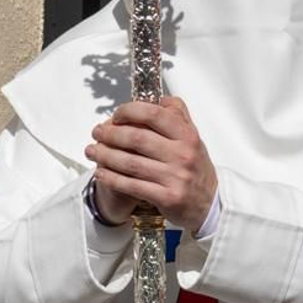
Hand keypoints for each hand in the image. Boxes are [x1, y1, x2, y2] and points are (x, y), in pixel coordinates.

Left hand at [86, 97, 217, 230]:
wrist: (210, 203)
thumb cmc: (197, 168)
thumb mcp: (194, 139)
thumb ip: (179, 116)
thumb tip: (159, 99)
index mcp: (188, 136)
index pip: (155, 114)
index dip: (130, 111)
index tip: (116, 115)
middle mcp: (183, 154)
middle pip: (137, 138)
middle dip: (110, 134)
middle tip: (97, 132)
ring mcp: (175, 177)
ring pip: (130, 163)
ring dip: (105, 155)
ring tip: (92, 151)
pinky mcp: (167, 197)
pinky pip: (131, 186)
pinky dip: (111, 178)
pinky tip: (101, 173)